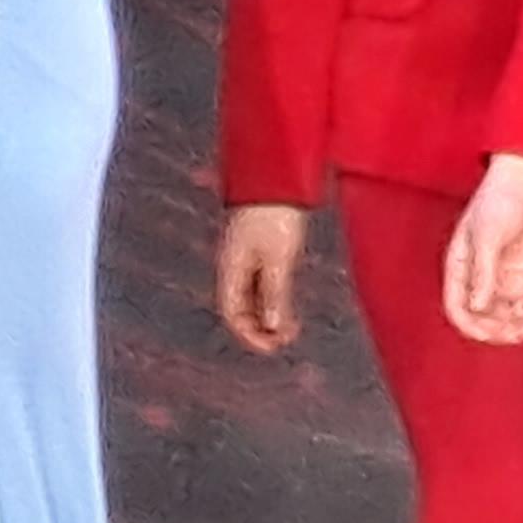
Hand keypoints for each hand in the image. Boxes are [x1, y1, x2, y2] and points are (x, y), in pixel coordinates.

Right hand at [216, 205, 311, 354]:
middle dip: (260, 328)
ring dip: (269, 316)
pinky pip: (262, 284)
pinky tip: (289, 307)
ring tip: (291, 328)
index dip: (249, 334)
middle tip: (285, 338)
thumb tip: (272, 325)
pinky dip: (274, 300)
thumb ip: (274, 292)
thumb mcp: (279, 257)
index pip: (232, 312)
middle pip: (241, 308)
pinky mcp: (260, 250)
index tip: (272, 346)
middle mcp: (235, 265)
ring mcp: (247, 257)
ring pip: (252, 298)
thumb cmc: (276, 213)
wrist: (278, 176)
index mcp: (231, 267)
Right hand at [444, 155, 522, 348]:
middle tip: (514, 331)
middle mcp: (480, 280)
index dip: (470, 326)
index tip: (488, 333)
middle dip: (495, 331)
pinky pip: (522, 311)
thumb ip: (483, 272)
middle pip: (481, 319)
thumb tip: (476, 306)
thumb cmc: (500, 200)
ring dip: (513, 330)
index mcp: (461, 268)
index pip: (457, 308)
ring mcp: (502, 281)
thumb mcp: (487, 234)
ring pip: (502, 320)